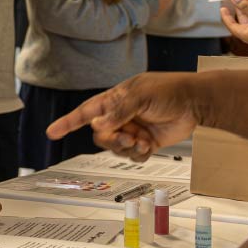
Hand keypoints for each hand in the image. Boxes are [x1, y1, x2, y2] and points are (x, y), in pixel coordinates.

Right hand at [45, 72, 198, 160]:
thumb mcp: (141, 95)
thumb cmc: (170, 91)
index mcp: (114, 100)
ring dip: (126, 147)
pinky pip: (133, 156)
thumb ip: (119, 111)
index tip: (52, 132)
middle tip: (126, 136)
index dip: (67, 122)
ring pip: (116, 148)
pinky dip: (139, 153)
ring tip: (142, 139)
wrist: (195, 103)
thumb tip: (97, 124)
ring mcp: (132, 129)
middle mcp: (120, 116)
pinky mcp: (146, 142)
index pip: (85, 112)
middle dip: (111, 139)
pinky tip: (148, 144)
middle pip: (100, 135)